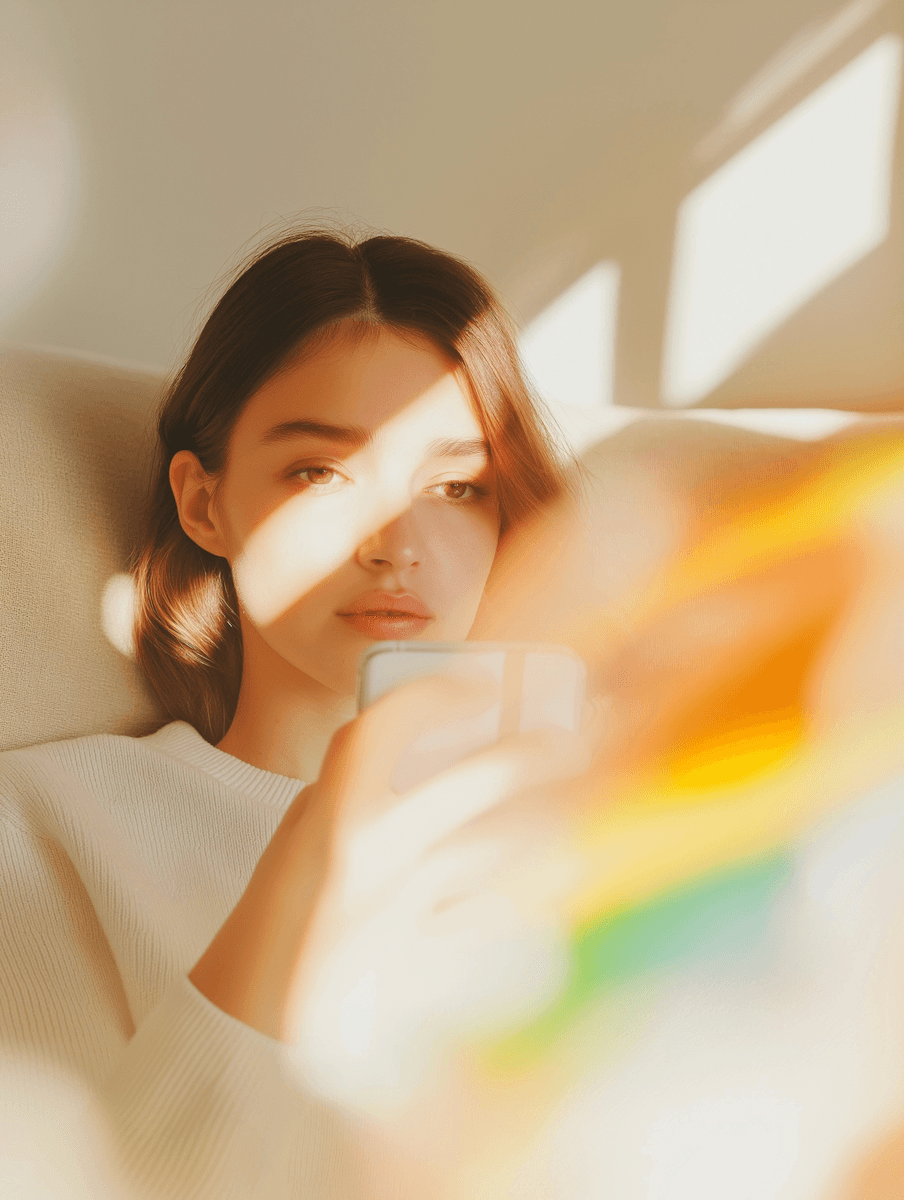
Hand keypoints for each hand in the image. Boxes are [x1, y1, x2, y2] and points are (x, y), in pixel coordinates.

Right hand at [190, 672, 594, 1078]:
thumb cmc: (295, 894)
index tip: (477, 685)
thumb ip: (368, 776)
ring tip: (572, 807)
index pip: (388, 726)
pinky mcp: (436, 955)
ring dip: (549, 822)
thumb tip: (454, 733)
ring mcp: (411, 908)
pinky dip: (530, 888)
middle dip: (538, 753)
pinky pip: (505, 910)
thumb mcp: (311, 818)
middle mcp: (374, 854)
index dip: (437, 694)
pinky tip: (548, 872)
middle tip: (566, 744)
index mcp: (333, 810)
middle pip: (482, 778)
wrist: (271, 998)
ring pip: (512, 848)